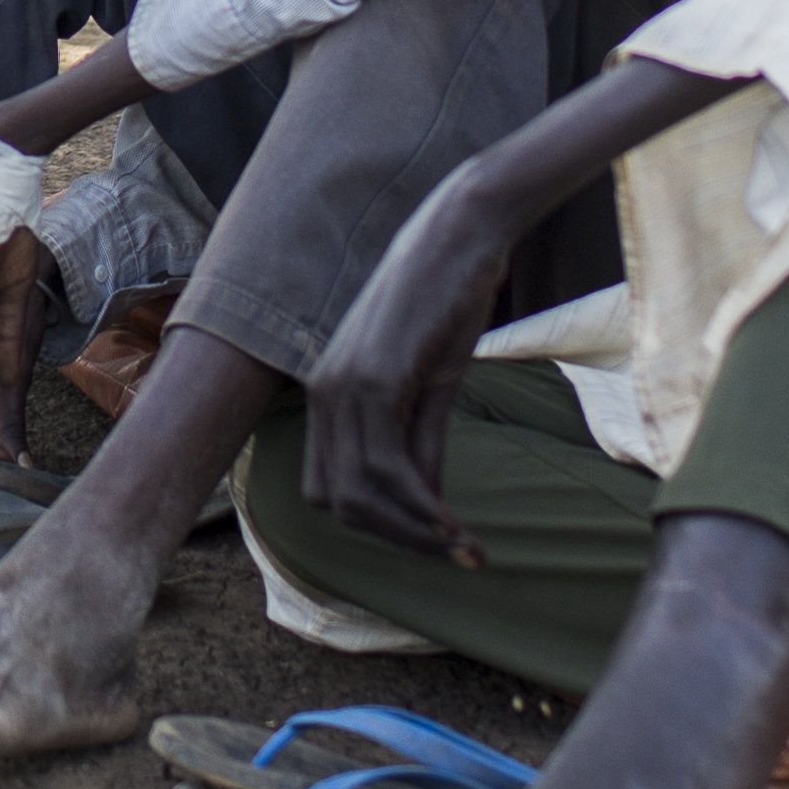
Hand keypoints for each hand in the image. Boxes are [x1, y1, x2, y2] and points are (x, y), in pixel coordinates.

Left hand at [296, 162, 534, 564]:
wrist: (461, 234)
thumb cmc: (447, 301)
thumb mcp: (430, 384)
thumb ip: (420, 443)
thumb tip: (426, 507)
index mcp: (327, 394)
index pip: (327, 488)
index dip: (373, 525)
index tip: (427, 538)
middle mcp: (323, 393)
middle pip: (337, 502)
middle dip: (396, 539)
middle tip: (454, 554)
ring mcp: (345, 386)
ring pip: (361, 493)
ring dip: (413, 533)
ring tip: (465, 549)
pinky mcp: (377, 378)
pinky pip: (388, 466)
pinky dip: (421, 505)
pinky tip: (455, 523)